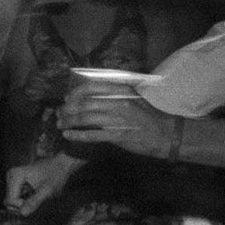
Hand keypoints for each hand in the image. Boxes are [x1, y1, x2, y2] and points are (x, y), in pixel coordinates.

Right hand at [4, 157, 79, 215]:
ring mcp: (13, 179)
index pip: (10, 201)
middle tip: (37, 200)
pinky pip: (16, 198)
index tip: (35, 201)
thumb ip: (35, 202)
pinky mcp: (16, 182)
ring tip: (37, 197)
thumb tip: (23, 214)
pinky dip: (25, 200)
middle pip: (9, 202)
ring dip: (24, 204)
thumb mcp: (48, 190)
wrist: (61, 165)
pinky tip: (35, 194)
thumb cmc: (56, 175)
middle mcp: (11, 176)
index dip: (22, 206)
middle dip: (22, 206)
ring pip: (12, 201)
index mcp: (16, 175)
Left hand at [58, 83, 179, 157]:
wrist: (165, 134)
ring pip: (84, 119)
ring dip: (68, 122)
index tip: (66, 99)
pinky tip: (68, 136)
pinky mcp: (117, 136)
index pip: (91, 87)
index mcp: (121, 91)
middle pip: (84, 104)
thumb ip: (116, 93)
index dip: (75, 93)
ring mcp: (117, 120)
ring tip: (60, 125)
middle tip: (59, 114)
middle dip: (67, 109)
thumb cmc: (149, 116)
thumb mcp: (134, 97)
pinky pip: (92, 135)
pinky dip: (77, 136)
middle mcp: (117, 103)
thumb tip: (93, 93)